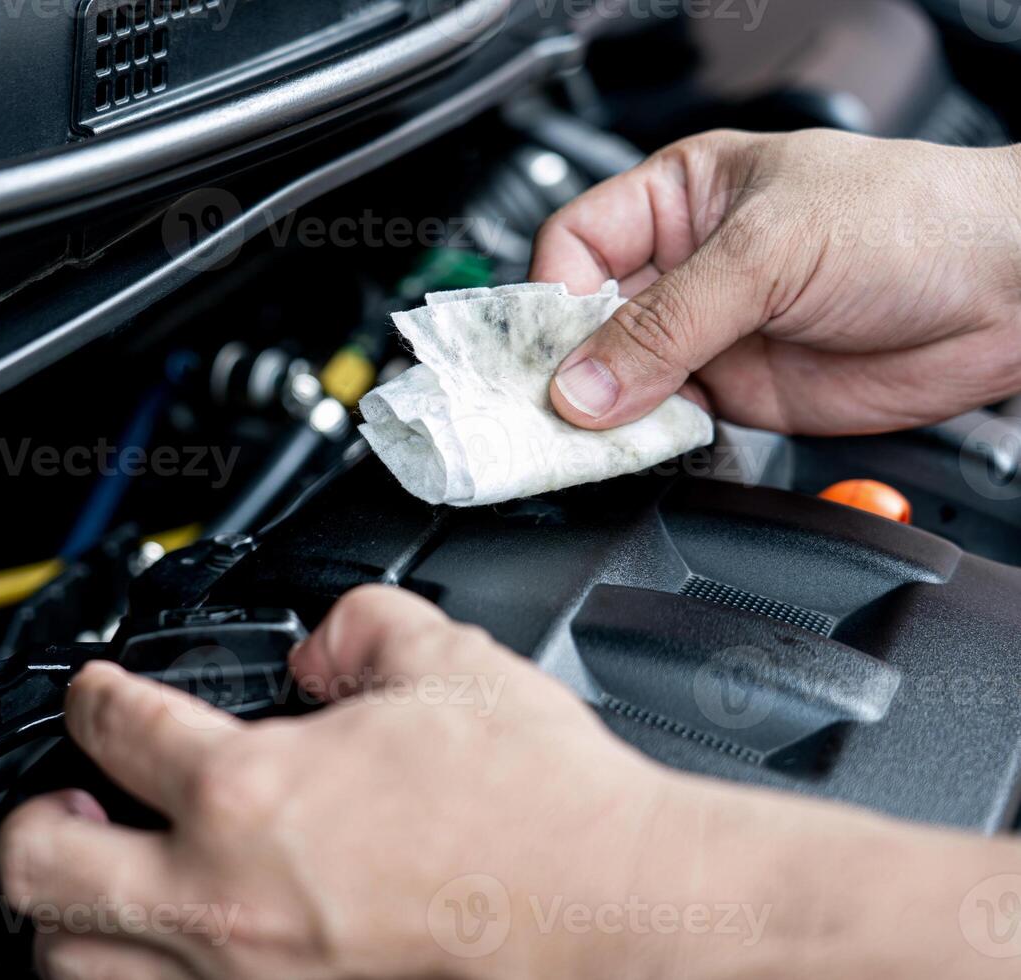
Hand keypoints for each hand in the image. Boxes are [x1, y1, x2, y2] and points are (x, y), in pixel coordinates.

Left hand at [0, 586, 1020, 978]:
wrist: (624, 919)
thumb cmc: (548, 816)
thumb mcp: (451, 664)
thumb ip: (360, 628)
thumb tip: (323, 647)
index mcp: (251, 790)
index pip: (112, 725)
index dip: (91, 695)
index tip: (99, 698)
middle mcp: (222, 900)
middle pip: (39, 865)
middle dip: (33, 823)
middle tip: (67, 803)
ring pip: (73, 972)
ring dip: (72, 924)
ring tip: (103, 893)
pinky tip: (179, 958)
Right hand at [532, 129, 1020, 434]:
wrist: (1009, 293)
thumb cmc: (914, 220)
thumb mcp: (769, 251)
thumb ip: (669, 323)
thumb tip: (584, 383)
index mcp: (681, 198)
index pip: (577, 244)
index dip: (551, 295)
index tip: (541, 349)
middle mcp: (686, 266)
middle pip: (587, 321)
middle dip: (566, 364)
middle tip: (548, 407)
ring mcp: (709, 334)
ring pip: (620, 380)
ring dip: (602, 412)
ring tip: (588, 435)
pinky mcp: (738, 395)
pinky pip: (666, 424)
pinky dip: (645, 442)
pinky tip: (639, 445)